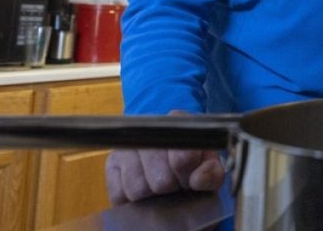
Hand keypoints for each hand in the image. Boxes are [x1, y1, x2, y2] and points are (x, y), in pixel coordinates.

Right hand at [104, 112, 224, 203]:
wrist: (174, 170)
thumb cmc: (194, 168)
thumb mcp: (210, 169)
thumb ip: (211, 173)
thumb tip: (198, 179)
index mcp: (177, 122)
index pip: (183, 157)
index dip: (188, 174)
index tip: (191, 178)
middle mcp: (147, 129)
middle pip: (160, 178)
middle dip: (172, 187)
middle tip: (177, 183)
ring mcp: (126, 146)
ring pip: (138, 188)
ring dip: (153, 196)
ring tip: (163, 187)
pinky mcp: (111, 165)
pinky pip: (120, 194)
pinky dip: (135, 201)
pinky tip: (146, 192)